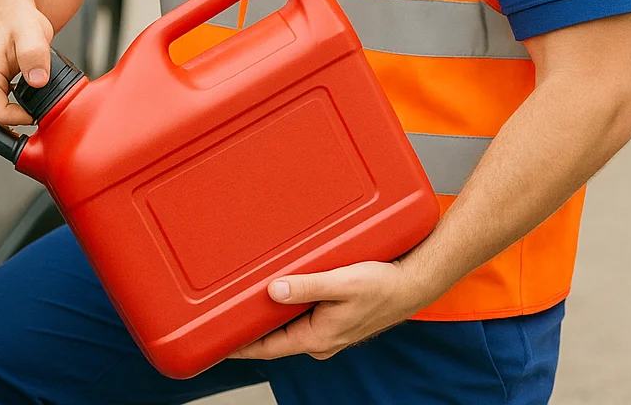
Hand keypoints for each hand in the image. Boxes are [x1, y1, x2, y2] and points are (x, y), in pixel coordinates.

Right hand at [0, 0, 53, 126]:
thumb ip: (34, 56)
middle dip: (19, 109)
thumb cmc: (18, 17)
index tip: (36, 111)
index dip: (20, 118)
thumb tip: (38, 81)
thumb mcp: (33, 33)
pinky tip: (21, 84)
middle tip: (36, 91)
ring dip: (15, 103)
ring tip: (28, 82)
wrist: (11, 7)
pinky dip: (11, 99)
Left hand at [229, 260, 432, 360]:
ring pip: (290, 326)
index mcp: (318, 338)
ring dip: (271, 316)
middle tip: (224, 314)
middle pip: (276, 338)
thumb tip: (273, 290)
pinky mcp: (335, 320)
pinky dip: (288, 308)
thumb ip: (305, 287)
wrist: (411, 285)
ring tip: (246, 301)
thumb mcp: (340, 283)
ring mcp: (328, 332)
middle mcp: (321, 340)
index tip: (219, 344)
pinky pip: (303, 317)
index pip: (269, 348)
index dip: (242, 347)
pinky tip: (281, 292)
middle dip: (252, 329)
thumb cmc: (381, 286)